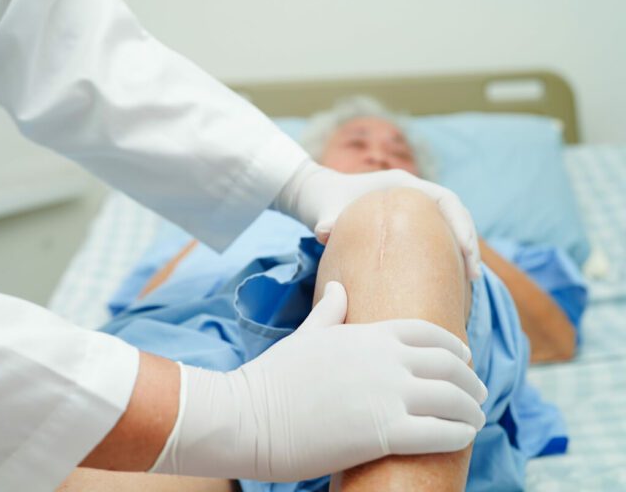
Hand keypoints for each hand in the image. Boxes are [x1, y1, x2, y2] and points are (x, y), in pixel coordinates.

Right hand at [150, 282, 486, 480]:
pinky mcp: (383, 433)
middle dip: (469, 381)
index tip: (463, 357)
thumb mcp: (306, 335)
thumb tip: (340, 288)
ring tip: (475, 419)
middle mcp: (385, 359)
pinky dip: (458, 434)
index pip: (426, 332)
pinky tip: (463, 437)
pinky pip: (439, 432)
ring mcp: (386, 395)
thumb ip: (329, 311)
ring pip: (451, 400)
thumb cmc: (273, 377)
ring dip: (471, 410)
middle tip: (477, 394)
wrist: (249, 415)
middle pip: (448, 365)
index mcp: (367, 334)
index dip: (452, 345)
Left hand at [275, 161, 480, 278]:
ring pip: (447, 230)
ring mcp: (413, 210)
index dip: (461, 224)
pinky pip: (434, 241)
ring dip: (459, 254)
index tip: (466, 252)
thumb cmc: (323, 201)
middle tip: (472, 277)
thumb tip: (323, 232)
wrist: (316, 198)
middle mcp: (413, 194)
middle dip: (468, 244)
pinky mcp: (408, 227)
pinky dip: (443, 259)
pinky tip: (444, 286)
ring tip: (465, 286)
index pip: (446, 199)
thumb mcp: (323, 210)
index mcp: (402, 183)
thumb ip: (326, 219)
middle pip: (454, 216)